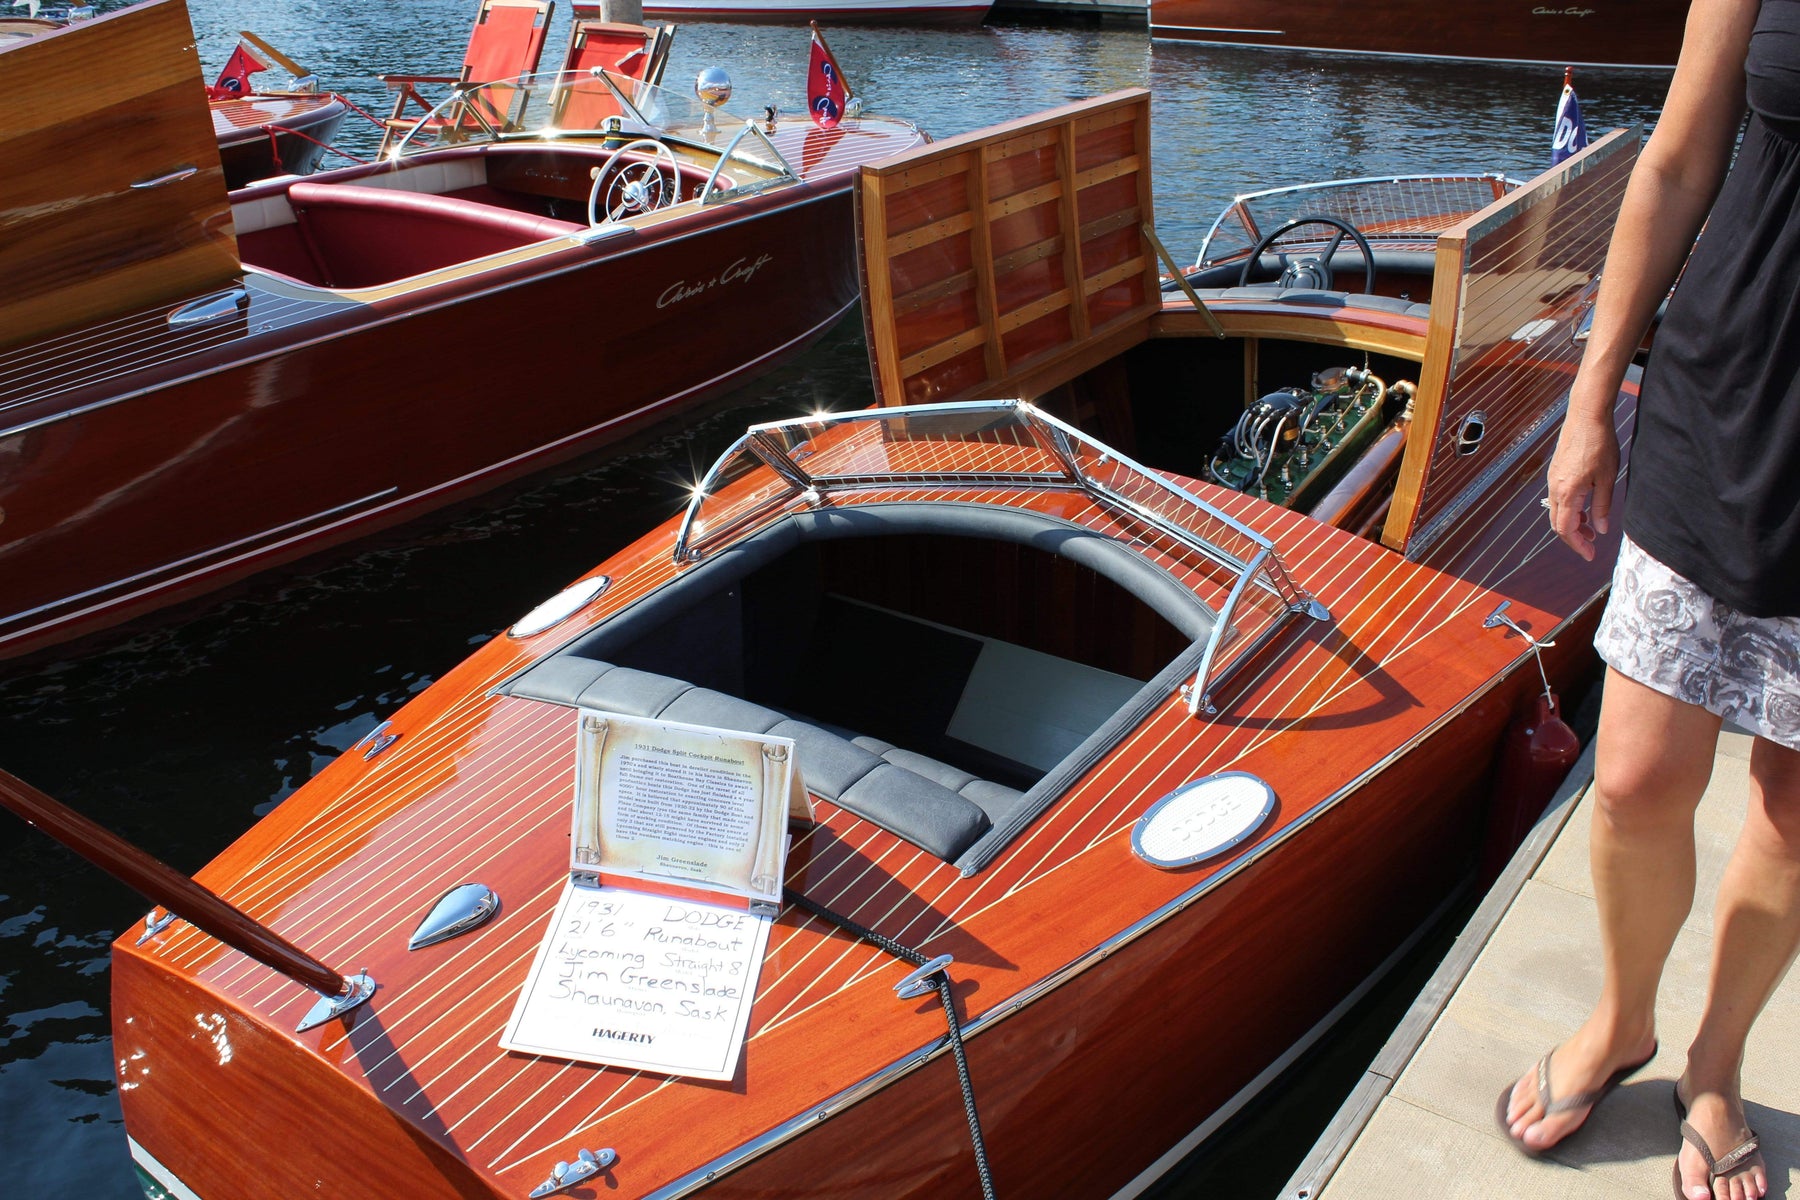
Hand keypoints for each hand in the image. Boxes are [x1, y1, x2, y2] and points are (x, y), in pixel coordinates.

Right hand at [1545, 406, 1619, 561]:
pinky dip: (1570, 509)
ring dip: (1573, 523)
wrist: (1586, 417)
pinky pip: (1558, 498)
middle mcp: (1556, 489)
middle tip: (1592, 545)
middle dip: (1574, 538)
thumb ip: (1603, 506)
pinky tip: (1585, 507)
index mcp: (1569, 493)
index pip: (1567, 529)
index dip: (1578, 545)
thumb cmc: (1599, 445)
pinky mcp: (1556, 472)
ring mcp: (1553, 480)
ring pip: (1558, 511)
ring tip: (1592, 527)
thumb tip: (1601, 530)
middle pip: (1558, 524)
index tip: (1590, 555)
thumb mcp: (1607, 478)